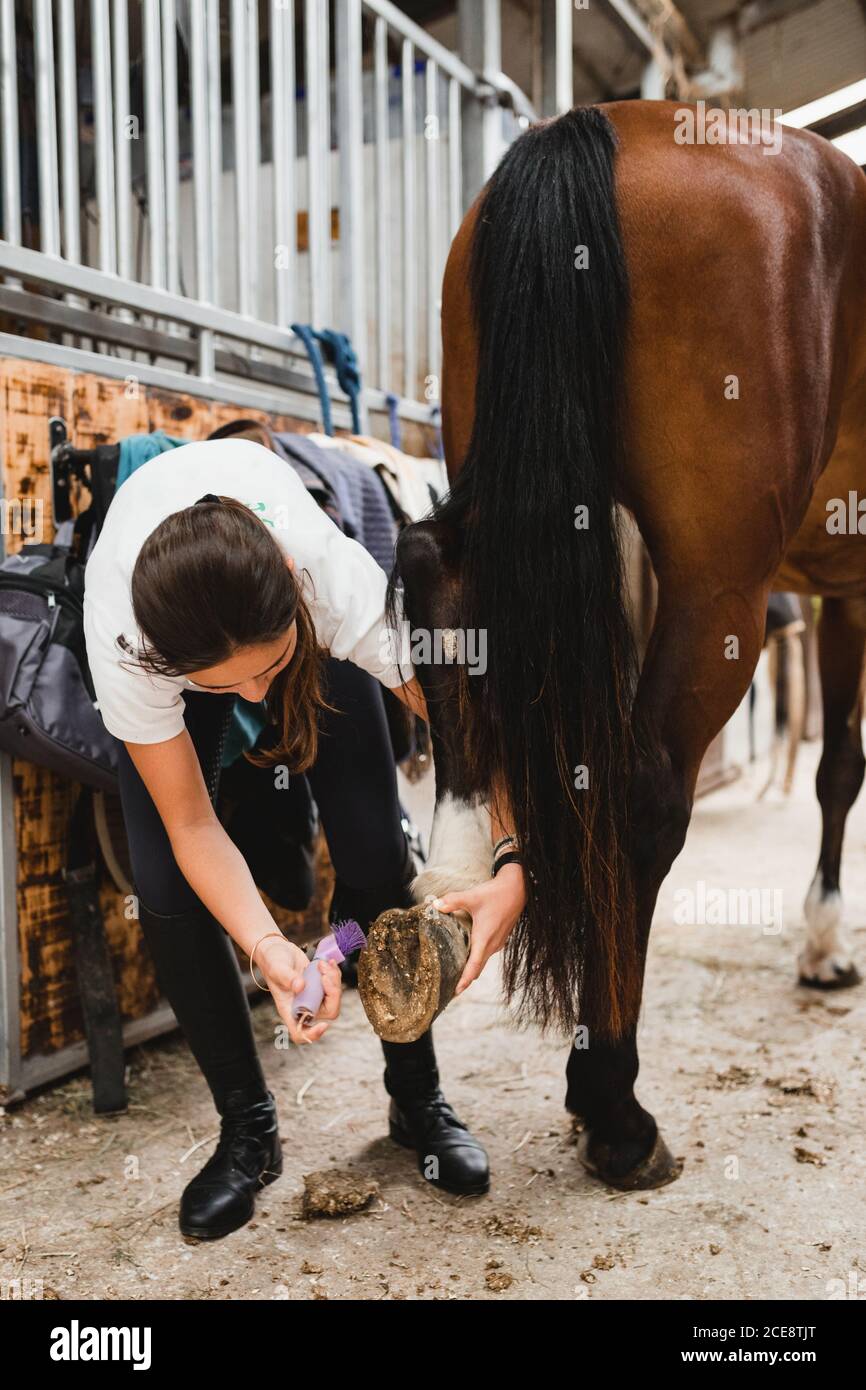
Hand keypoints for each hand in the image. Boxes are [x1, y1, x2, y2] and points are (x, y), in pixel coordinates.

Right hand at [257, 937, 341, 1044]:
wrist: (277, 950)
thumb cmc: (271, 962)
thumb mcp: (277, 969)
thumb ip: (288, 978)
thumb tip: (301, 986)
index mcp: (289, 1009)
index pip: (300, 1032)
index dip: (313, 1034)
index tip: (323, 1025)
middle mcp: (303, 1005)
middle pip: (328, 1012)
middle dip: (333, 993)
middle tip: (325, 975)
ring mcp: (313, 995)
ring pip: (334, 997)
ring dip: (334, 979)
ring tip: (323, 964)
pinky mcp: (320, 984)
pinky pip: (334, 985)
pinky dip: (334, 973)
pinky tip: (328, 962)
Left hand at [433, 862, 526, 994]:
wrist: (519, 888)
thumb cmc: (496, 894)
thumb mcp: (473, 896)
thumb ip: (452, 901)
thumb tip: (435, 905)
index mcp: (484, 939)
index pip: (473, 967)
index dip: (464, 981)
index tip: (455, 992)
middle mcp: (492, 945)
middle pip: (477, 968)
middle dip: (465, 980)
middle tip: (451, 990)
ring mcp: (498, 942)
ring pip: (482, 961)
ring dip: (471, 969)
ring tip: (457, 973)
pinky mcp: (500, 937)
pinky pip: (487, 953)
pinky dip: (477, 958)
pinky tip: (469, 953)